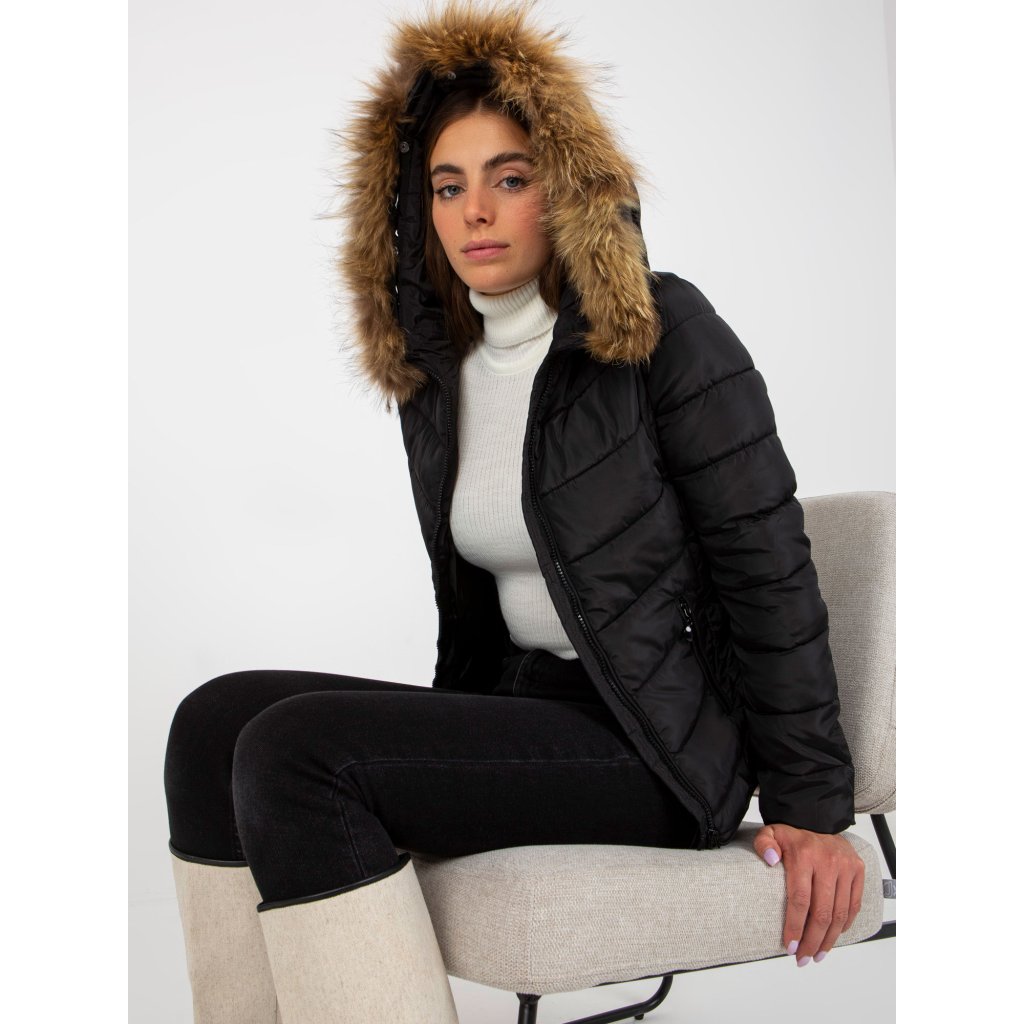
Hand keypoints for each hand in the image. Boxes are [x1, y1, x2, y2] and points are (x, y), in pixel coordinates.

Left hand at [754, 823, 864, 966]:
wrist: (818, 817)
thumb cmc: (792, 834)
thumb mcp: (770, 832)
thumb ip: (764, 844)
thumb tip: (770, 860)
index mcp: (804, 855)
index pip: (800, 899)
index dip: (795, 927)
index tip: (790, 947)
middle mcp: (828, 862)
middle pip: (822, 912)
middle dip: (812, 941)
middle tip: (803, 958)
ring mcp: (846, 867)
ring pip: (840, 914)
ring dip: (829, 940)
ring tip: (818, 955)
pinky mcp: (858, 870)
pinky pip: (854, 905)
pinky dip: (845, 925)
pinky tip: (833, 937)